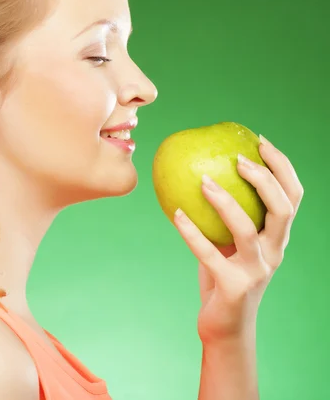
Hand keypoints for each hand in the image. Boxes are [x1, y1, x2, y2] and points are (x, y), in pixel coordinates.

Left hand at [173, 135, 303, 343]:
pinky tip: (176, 213)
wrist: (226, 328)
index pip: (292, 197)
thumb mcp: (230, 243)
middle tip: (237, 158)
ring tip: (203, 181)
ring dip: (225, 202)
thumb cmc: (224, 277)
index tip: (259, 141)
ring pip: (246, 230)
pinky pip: (208, 253)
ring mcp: (256, 272)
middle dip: (264, 179)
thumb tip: (199, 173)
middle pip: (282, 209)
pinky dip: (190, 231)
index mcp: (277, 239)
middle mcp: (274, 253)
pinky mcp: (233, 287)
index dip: (282, 167)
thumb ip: (224, 216)